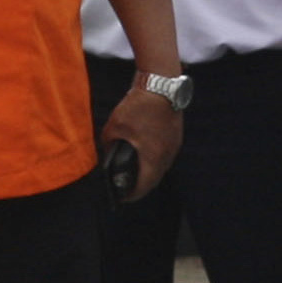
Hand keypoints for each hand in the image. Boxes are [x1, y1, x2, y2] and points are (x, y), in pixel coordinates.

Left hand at [102, 85, 184, 200]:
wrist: (161, 85)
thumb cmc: (138, 106)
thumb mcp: (115, 126)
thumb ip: (108, 144)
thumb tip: (106, 153)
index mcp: (153, 157)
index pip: (144, 186)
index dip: (132, 194)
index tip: (122, 197)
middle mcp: (167, 155)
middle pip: (154, 179)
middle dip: (140, 185)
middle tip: (126, 185)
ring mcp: (174, 145)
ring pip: (161, 167)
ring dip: (149, 171)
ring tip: (134, 170)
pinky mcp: (176, 136)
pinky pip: (165, 155)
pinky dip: (155, 159)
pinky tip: (144, 152)